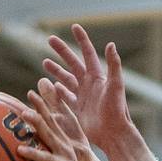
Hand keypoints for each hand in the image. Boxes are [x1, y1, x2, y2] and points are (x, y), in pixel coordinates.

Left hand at [3, 81, 95, 160]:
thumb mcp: (56, 151)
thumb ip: (45, 133)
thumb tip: (31, 113)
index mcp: (60, 142)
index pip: (50, 120)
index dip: (42, 106)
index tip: (30, 93)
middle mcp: (64, 151)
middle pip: (50, 134)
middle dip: (38, 122)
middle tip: (24, 113)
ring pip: (49, 159)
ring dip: (35, 154)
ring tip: (20, 150)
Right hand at [43, 24, 131, 148]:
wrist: (113, 134)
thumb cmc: (117, 110)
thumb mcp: (116, 86)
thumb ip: (114, 66)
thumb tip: (111, 44)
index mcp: (98, 76)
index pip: (88, 53)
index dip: (81, 39)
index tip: (74, 26)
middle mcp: (90, 84)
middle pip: (73, 63)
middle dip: (62, 51)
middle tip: (50, 39)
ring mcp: (84, 96)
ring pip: (67, 79)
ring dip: (56, 71)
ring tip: (44, 62)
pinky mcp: (79, 109)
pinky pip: (66, 97)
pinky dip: (58, 91)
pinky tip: (52, 86)